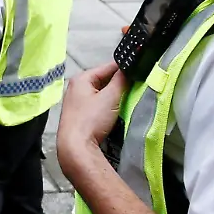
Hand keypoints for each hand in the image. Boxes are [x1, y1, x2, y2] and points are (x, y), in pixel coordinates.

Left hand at [56, 60, 126, 174]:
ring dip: (113, 94)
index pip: (107, 67)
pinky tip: (115, 108)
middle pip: (102, 79)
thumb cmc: (91, 119)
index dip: (124, 67)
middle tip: (136, 84)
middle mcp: (75, 87)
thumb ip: (120, 81)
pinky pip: (96, 103)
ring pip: (100, 92)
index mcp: (81, 78)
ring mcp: (75, 101)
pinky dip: (106, 103)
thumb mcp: (110, 97)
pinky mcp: (78, 114)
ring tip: (128, 95)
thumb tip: (127, 68)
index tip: (138, 69)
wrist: (75, 147)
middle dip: (118, 82)